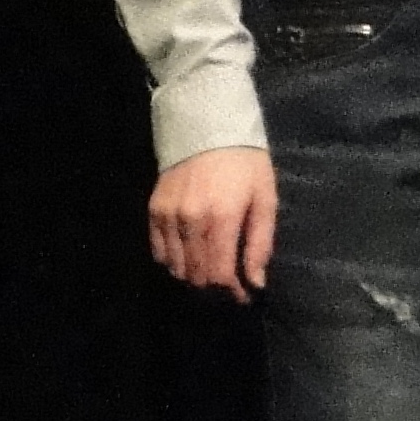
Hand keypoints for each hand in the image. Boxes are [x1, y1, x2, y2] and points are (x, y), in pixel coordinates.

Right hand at [148, 146, 277, 300]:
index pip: (219, 273)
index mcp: (222, 218)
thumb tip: (255, 282)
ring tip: (209, 271)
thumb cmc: (244, 163)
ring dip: (194, 276)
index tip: (243, 295)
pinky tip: (186, 258)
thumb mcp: (265, 199)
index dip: (231, 291)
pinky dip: (172, 261)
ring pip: (176, 265)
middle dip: (215, 287)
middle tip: (229, 283)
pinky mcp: (154, 208)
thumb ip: (260, 243)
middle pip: (197, 273)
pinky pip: (157, 249)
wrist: (207, 125)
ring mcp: (168, 214)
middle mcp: (190, 219)